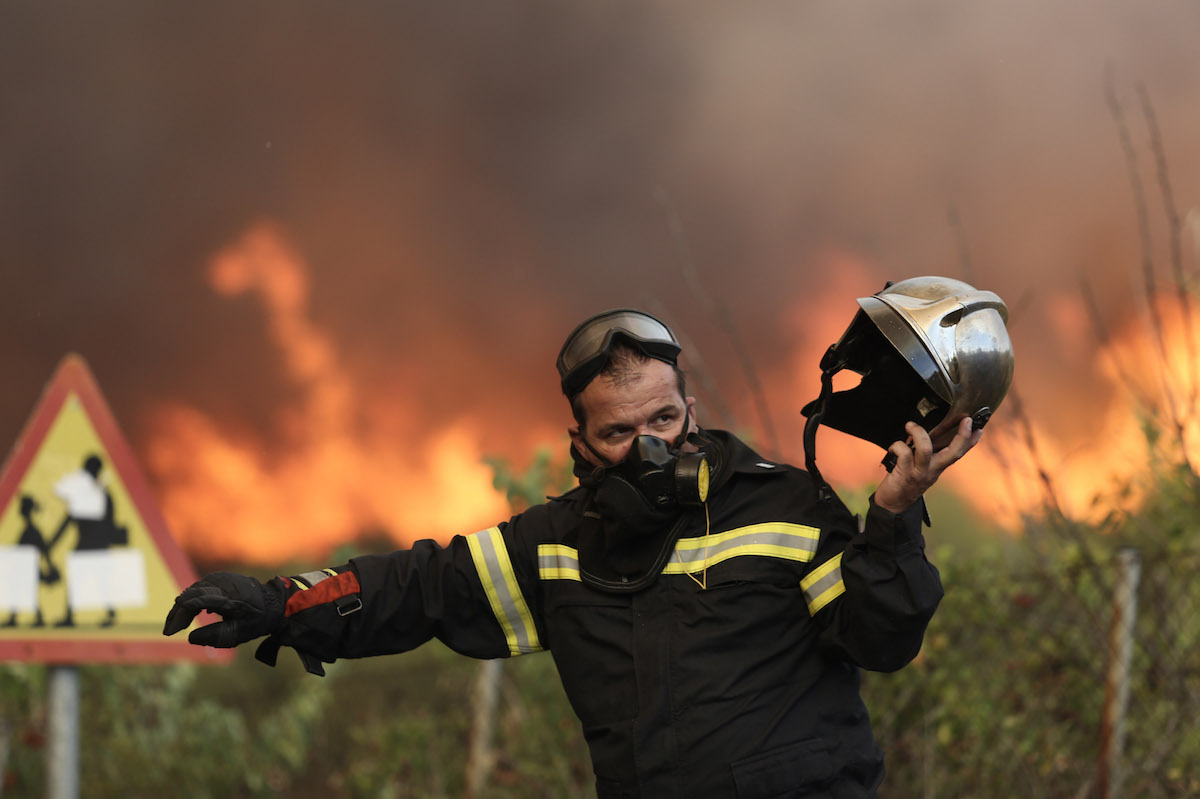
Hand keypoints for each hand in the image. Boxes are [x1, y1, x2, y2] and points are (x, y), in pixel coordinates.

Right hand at [163, 572, 284, 647]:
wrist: (273, 602)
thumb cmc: (257, 620)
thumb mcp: (239, 633)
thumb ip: (215, 636)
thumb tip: (191, 638)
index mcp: (228, 597)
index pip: (199, 601)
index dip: (182, 615)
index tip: (171, 631)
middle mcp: (222, 584)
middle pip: (191, 596)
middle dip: (177, 614)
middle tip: (168, 631)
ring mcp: (219, 578)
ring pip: (192, 592)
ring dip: (182, 608)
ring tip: (175, 626)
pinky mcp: (218, 578)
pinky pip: (198, 589)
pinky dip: (190, 602)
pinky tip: (187, 616)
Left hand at [873, 416, 981, 513]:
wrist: (893, 504)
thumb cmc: (906, 482)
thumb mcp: (922, 468)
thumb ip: (927, 454)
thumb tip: (928, 434)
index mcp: (938, 467)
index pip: (958, 453)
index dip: (970, 442)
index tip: (979, 429)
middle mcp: (933, 470)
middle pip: (953, 453)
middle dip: (962, 436)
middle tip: (966, 420)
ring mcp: (920, 472)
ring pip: (925, 449)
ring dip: (918, 433)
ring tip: (911, 426)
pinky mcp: (905, 473)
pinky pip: (904, 453)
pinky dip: (897, 446)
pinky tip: (894, 448)